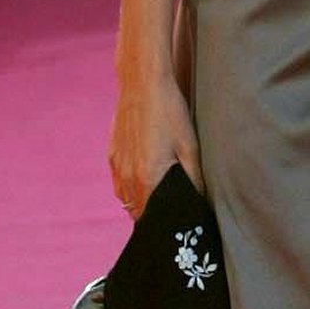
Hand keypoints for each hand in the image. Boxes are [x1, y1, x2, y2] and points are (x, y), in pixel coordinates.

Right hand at [109, 71, 202, 219]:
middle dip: (150, 214)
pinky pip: (119, 181)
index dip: (160, 223)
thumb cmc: (170, 113)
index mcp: (146, 179)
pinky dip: (130, 184)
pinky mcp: (112, 154)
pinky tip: (145, 172)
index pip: (149, 219)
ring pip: (125, 197)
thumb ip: (193, 178)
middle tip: (168, 209)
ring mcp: (116, 166)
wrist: (143, 85)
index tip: (171, 223)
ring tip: (158, 192)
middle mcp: (126, 178)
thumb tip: (197, 201)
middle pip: (136, 210)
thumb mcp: (189, 146)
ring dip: (139, 199)